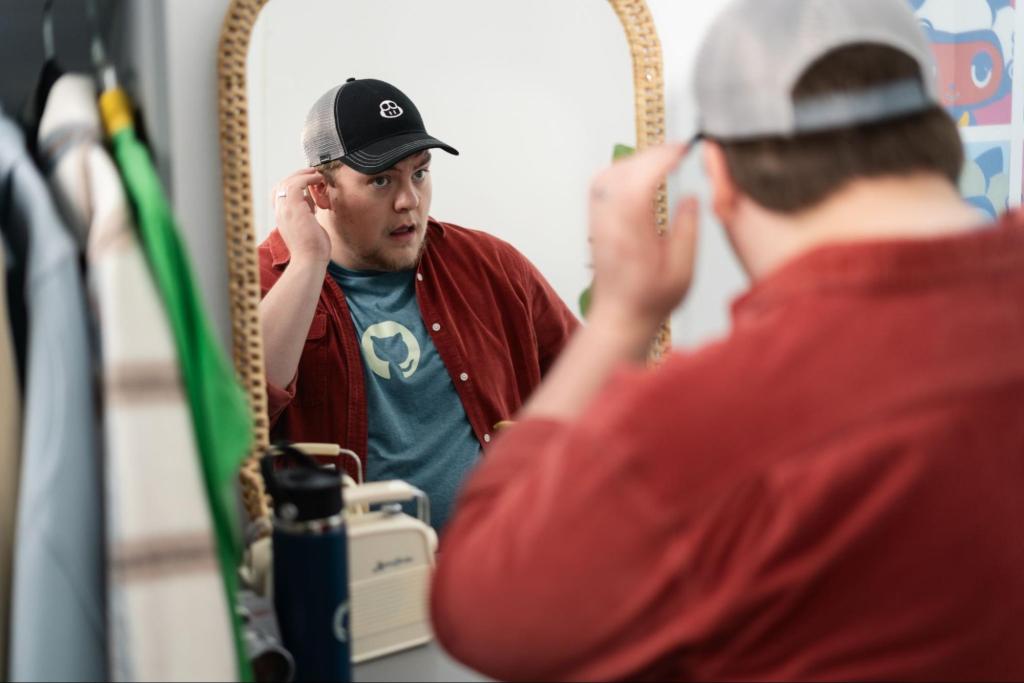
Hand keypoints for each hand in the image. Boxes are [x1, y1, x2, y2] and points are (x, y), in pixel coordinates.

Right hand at [272, 168, 331, 265]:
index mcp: (283, 217)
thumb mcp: (307, 228)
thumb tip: (311, 209)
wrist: (310, 261)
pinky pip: (296, 184)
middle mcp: (281, 212)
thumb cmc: (312, 250)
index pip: (279, 195)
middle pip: (281, 185)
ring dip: (303, 175)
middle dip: (297, 176)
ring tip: (316, 174)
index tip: (307, 185)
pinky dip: (307, 178)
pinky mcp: (293, 208)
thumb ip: (306, 217)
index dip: (291, 185)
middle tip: (312, 174)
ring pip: (287, 182)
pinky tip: (317, 180)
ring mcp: (285, 210)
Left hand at [587, 143, 697, 331]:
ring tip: (663, 160)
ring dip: (636, 160)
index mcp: (630, 232)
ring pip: (609, 173)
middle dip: (653, 154)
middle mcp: (608, 222)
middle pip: (624, 171)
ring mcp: (598, 220)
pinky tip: (640, 174)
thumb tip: (691, 197)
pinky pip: (602, 184)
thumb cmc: (649, 300)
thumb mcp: (681, 270)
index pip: (640, 180)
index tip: (683, 149)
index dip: (662, 158)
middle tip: (679, 152)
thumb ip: (687, 230)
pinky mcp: (595, 221)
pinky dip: (622, 170)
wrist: (620, 317)